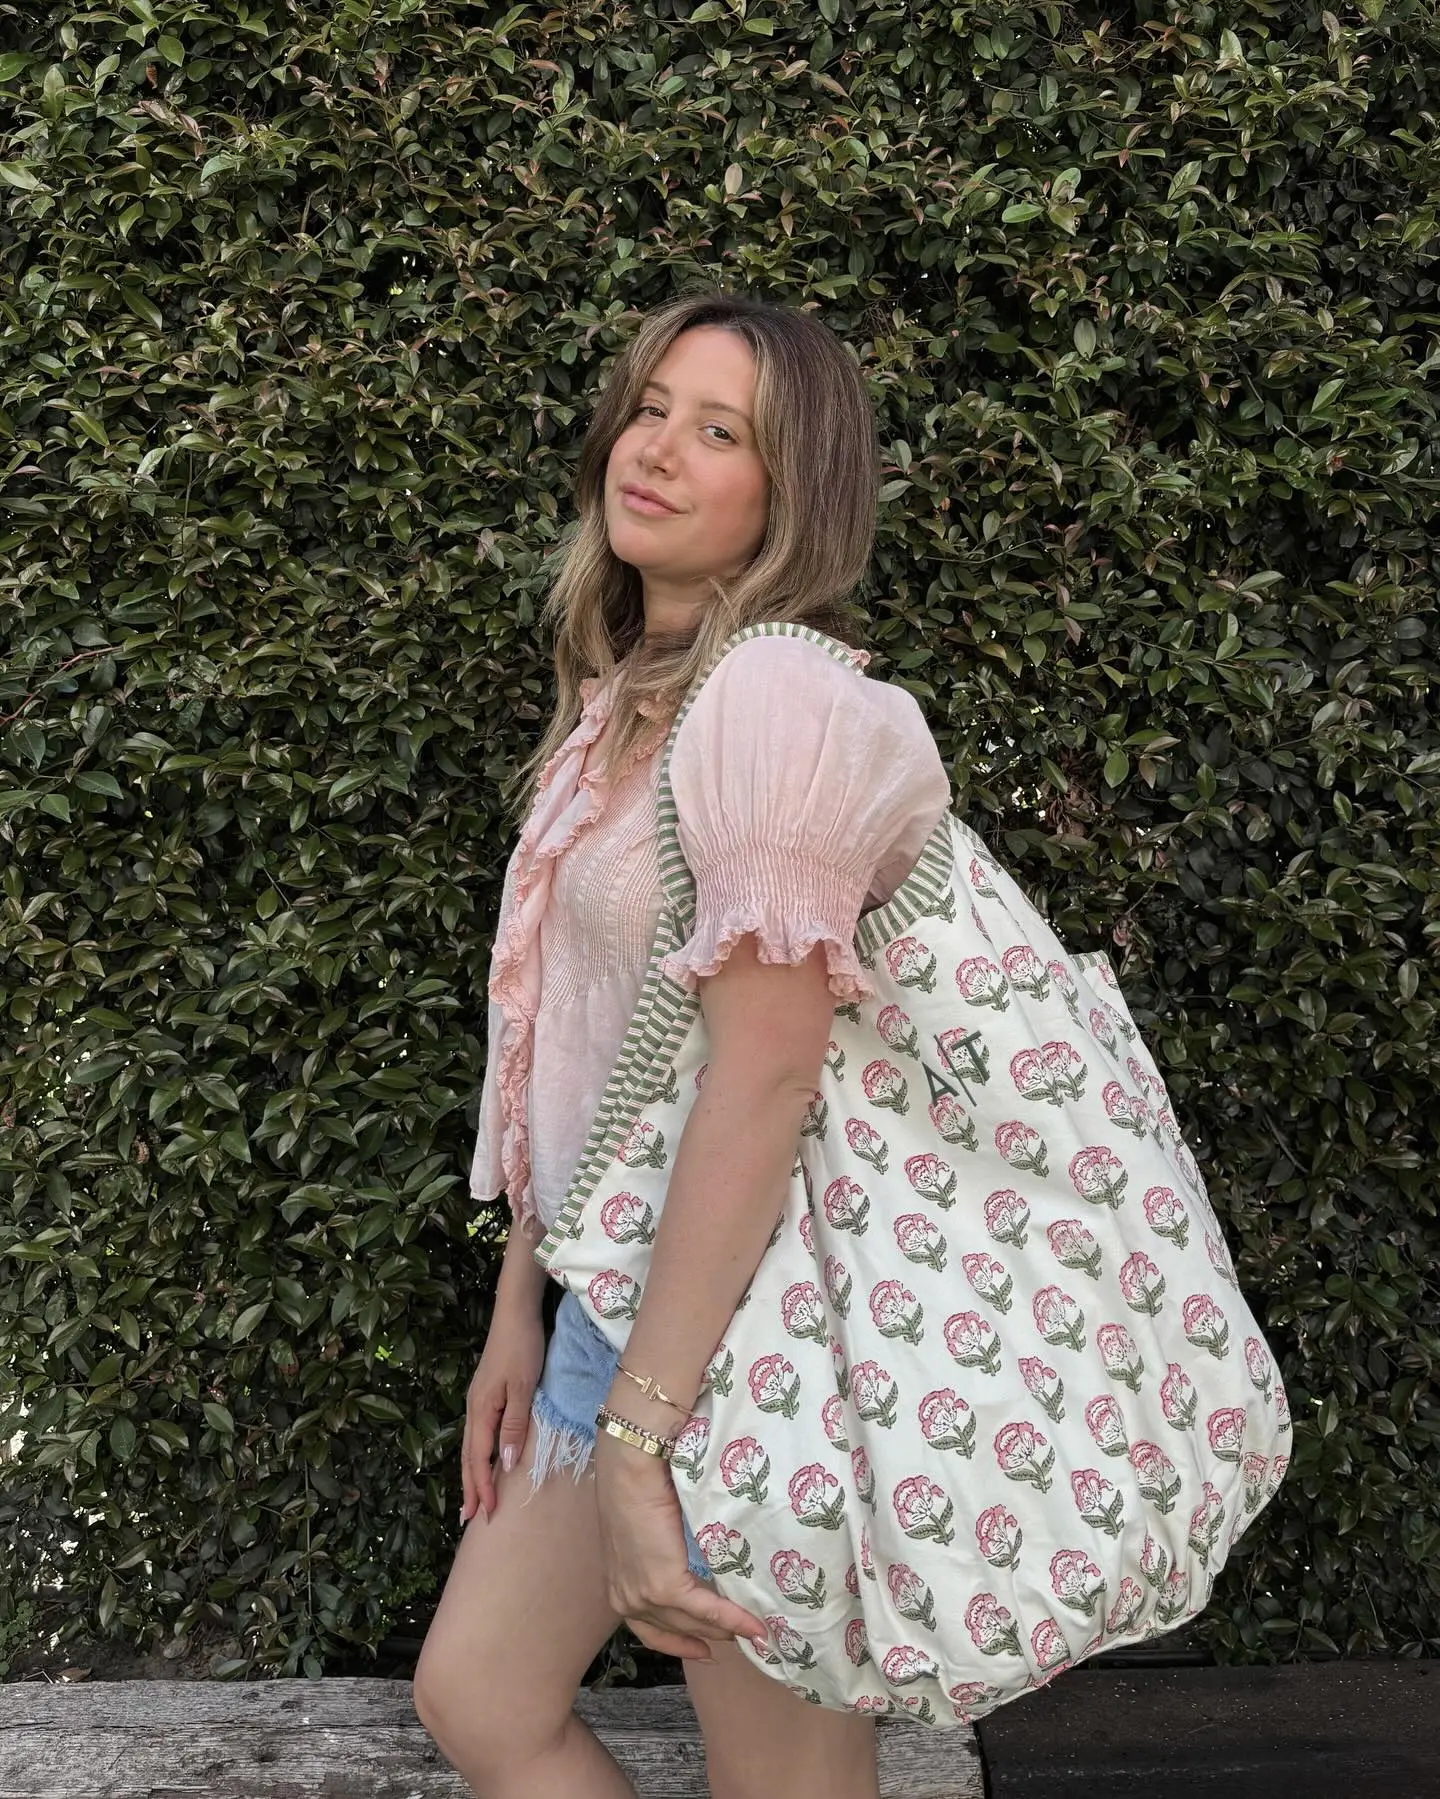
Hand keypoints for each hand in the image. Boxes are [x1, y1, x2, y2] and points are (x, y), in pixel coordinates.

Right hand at [460, 1299, 545, 1525]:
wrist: (515, 1313)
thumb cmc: (523, 1348)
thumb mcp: (524, 1388)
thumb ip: (515, 1426)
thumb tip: (503, 1465)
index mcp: (481, 1410)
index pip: (479, 1458)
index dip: (483, 1487)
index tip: (487, 1514)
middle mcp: (474, 1408)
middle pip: (468, 1456)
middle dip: (470, 1488)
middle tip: (470, 1519)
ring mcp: (478, 1400)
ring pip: (472, 1445)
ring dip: (472, 1473)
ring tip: (473, 1498)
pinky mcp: (486, 1394)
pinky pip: (479, 1433)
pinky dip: (478, 1454)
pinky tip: (484, 1460)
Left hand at [593, 1431, 768, 1661]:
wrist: (633, 1465)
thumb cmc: (638, 1483)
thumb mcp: (647, 1531)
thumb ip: (663, 1554)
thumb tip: (690, 1560)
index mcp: (619, 1586)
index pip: (649, 1630)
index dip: (678, 1642)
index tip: (704, 1650)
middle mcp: (626, 1598)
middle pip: (675, 1629)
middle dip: (711, 1636)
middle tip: (743, 1638)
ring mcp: (643, 1595)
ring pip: (693, 1622)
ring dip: (728, 1630)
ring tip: (757, 1631)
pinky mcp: (663, 1586)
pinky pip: (706, 1610)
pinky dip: (733, 1619)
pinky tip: (754, 1625)